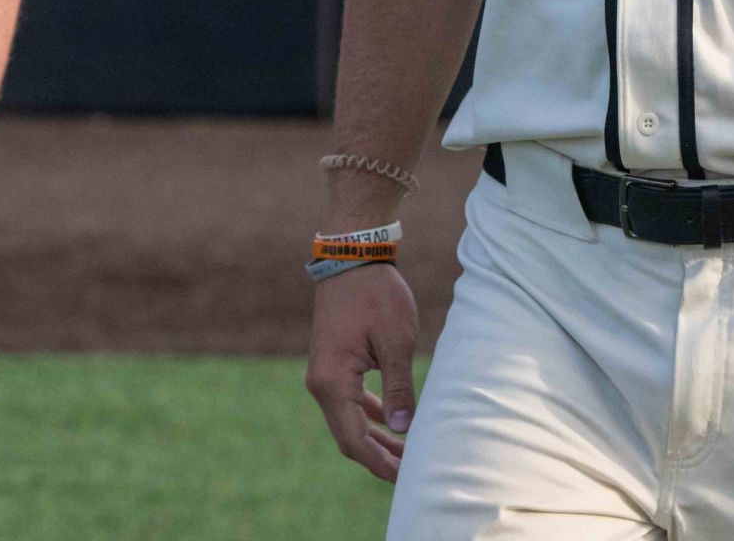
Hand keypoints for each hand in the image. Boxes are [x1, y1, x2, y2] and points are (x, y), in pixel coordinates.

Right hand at [307, 262, 416, 483]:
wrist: (352, 257)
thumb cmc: (376, 294)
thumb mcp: (395, 341)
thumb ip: (398, 388)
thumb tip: (404, 429)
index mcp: (332, 383)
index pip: (354, 440)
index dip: (380, 462)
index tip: (406, 476)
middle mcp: (322, 384)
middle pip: (350, 436)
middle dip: (380, 456)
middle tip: (412, 470)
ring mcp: (325, 375)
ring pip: (350, 420)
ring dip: (377, 438)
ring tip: (407, 453)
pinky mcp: (334, 365)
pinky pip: (351, 401)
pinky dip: (371, 415)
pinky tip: (392, 424)